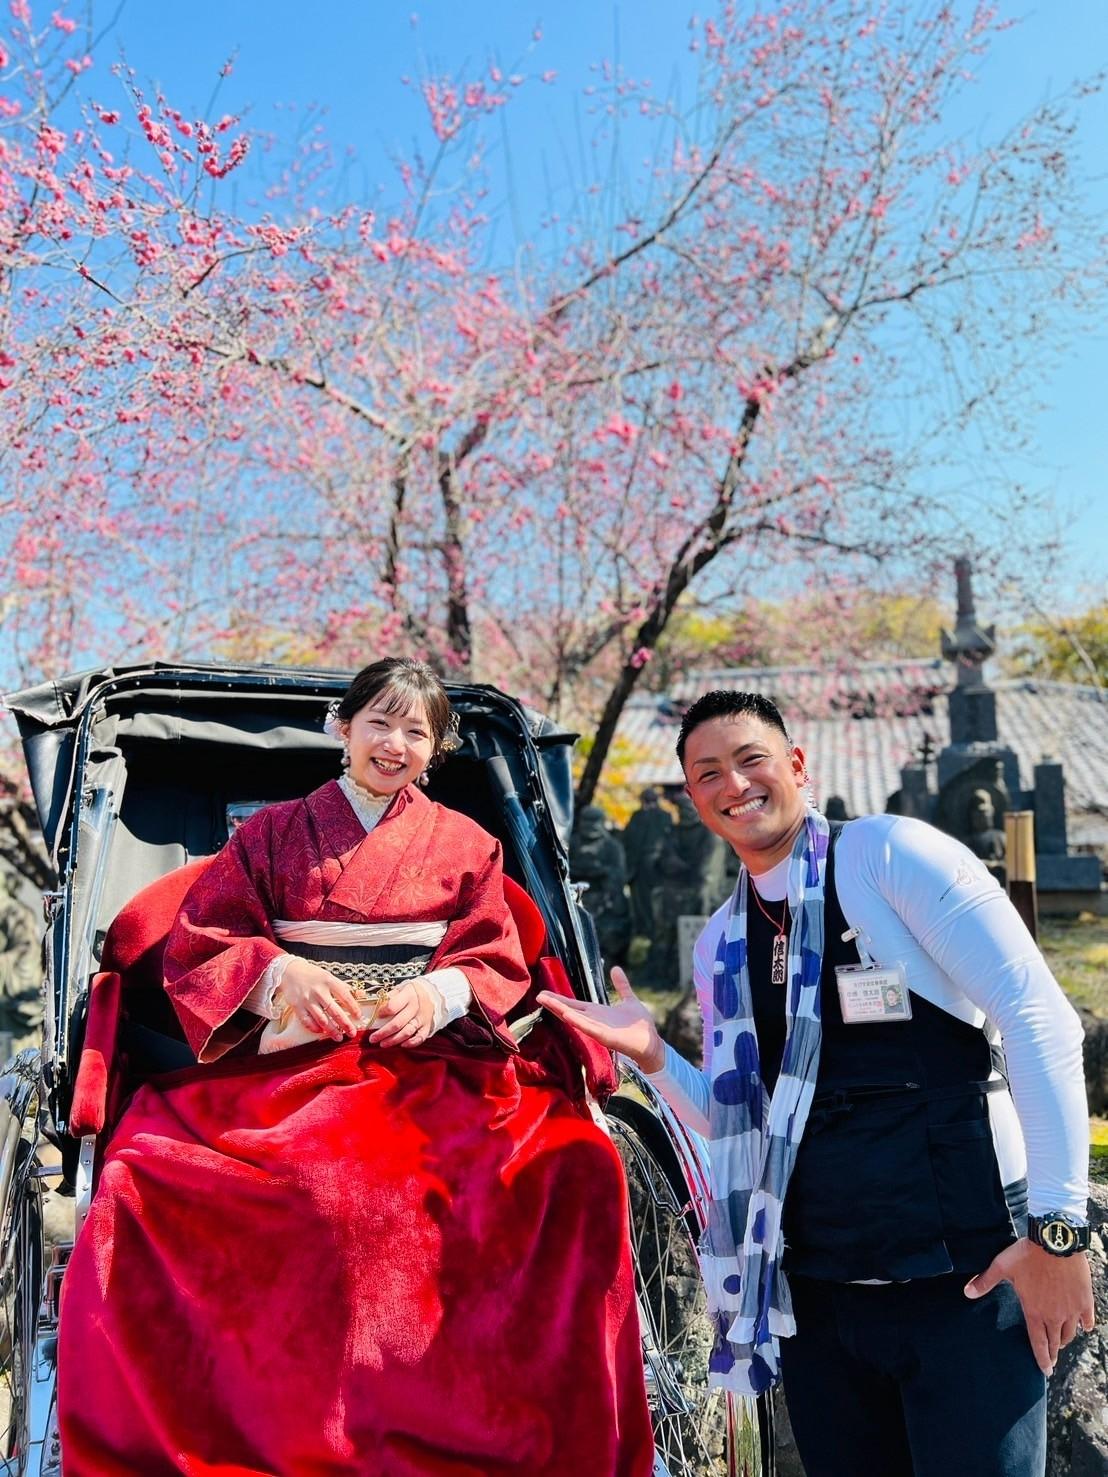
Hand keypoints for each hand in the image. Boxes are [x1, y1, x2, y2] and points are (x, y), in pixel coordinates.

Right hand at [277, 957, 361, 1040]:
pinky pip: (307, 1021)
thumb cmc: (312, 975)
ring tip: (339, 1037)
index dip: (353, 1008)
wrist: (290, 971)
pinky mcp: (297, 1006)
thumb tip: (361, 994)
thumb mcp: (329, 977)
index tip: (358, 1017)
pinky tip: (321, 1032)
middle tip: (352, 1033)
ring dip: (331, 1030)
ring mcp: (307, 1000)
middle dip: (345, 1024)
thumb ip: (343, 987)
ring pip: (321, 1019)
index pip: (345, 996)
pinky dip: (315, 1028)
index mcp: (329, 981)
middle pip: (334, 1011)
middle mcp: (318, 991)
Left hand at [368, 978, 436, 1048]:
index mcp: (408, 995)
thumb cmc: (411, 993)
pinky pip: (420, 1037)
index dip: (383, 1012)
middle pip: (398, 1023)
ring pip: (407, 1032)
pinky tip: (401, 1045)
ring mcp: (422, 1018)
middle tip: (373, 1038)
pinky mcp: (427, 1026)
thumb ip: (388, 998)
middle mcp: (415, 1007)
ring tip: (382, 1044)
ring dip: (393, 1040)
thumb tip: (374, 1010)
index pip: (393, 1005)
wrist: (431, 994)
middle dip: (383, 1032)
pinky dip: (411, 1043)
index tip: (376, 1016)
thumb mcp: (399, 989)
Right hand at [536, 966, 664, 1072]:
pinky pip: (589, 1029)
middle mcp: (594, 1021)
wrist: (651, 1042)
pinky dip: (577, 1022)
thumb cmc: (640, 1025)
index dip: (559, 999)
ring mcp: (598, 1029)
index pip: (574, 1004)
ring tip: (546, 1001)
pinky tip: (567, 1015)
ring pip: (575, 1019)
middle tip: (538, 996)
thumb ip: (621, 985)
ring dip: (560, 1010)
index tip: (544, 992)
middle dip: (554, 1003)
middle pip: (570, 1010)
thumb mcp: (629, 999)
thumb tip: (615, 969)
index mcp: (597, 1012)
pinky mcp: (605, 1037)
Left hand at [964, 1238, 1095, 1374]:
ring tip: (1062, 1342)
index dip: (1041, 1359)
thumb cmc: (1027, 1254)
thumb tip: (967, 1293)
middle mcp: (1055, 1315)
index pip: (1038, 1343)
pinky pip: (1087, 1320)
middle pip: (1055, 1342)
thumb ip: (985, 1282)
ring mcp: (1072, 1309)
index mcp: (1034, 1311)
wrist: (1056, 1240)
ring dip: (1065, 1340)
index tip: (1045, 1372)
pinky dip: (1085, 1326)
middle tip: (1052, 1361)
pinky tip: (1083, 1328)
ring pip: (1070, 1333)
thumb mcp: (1002, 1266)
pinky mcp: (1085, 1299)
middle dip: (1053, 1353)